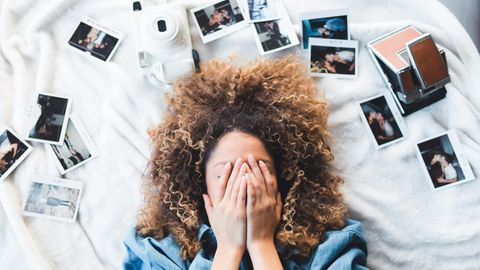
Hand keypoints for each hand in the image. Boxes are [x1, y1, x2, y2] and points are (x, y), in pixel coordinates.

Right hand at [203, 158, 247, 268]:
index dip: (225, 174)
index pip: (221, 185)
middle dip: (235, 170)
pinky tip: (247, 178)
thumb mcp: (213, 218)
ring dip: (241, 175)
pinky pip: (242, 197)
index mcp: (218, 205)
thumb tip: (204, 194)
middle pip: (230, 184)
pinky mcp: (239, 213)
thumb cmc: (223, 233)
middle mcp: (223, 205)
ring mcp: (231, 209)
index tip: (229, 164)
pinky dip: (244, 187)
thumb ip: (209, 205)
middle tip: (240, 159)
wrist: (229, 247)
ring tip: (245, 164)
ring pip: (236, 188)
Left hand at [244, 154, 282, 268]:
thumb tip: (280, 192)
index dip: (265, 171)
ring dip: (250, 172)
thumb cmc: (267, 231)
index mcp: (273, 201)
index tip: (260, 162)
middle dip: (256, 167)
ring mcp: (261, 205)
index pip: (270, 182)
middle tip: (249, 156)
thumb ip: (278, 203)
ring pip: (256, 185)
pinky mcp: (254, 210)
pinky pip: (251, 195)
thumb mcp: (276, 215)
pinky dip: (249, 185)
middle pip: (262, 180)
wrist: (262, 244)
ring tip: (245, 162)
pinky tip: (245, 176)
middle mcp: (268, 201)